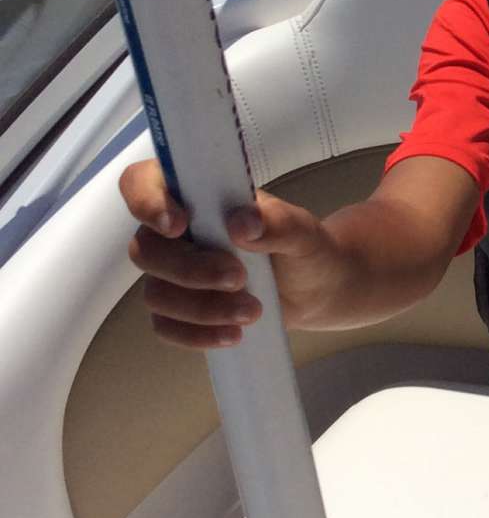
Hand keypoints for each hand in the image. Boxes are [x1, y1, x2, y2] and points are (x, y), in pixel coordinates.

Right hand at [120, 159, 335, 346]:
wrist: (316, 291)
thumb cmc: (303, 249)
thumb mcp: (304, 232)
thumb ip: (278, 223)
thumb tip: (242, 222)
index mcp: (198, 196)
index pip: (143, 182)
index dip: (148, 200)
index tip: (180, 224)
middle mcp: (175, 233)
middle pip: (146, 249)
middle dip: (190, 269)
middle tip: (238, 278)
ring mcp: (172, 273)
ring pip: (156, 293)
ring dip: (201, 308)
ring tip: (253, 311)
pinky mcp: (178, 310)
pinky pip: (165, 325)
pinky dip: (196, 334)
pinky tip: (232, 335)